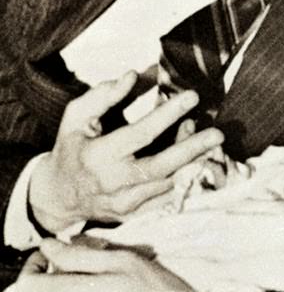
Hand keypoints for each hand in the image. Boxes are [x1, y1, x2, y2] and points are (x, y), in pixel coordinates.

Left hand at [17, 238, 229, 291]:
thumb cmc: (153, 291)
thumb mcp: (119, 260)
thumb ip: (79, 254)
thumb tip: (49, 246)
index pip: (26, 284)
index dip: (33, 262)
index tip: (54, 246)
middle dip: (51, 269)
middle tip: (81, 250)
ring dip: (67, 280)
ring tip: (102, 264)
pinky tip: (109, 283)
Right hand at [29, 72, 223, 232]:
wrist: (58, 196)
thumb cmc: (71, 149)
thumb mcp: (76, 118)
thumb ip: (103, 96)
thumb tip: (133, 76)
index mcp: (98, 156)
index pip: (141, 134)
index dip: (168, 114)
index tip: (192, 96)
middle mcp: (113, 183)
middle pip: (161, 167)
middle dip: (192, 149)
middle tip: (218, 134)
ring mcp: (125, 204)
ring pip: (168, 184)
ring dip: (192, 161)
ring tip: (209, 140)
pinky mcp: (134, 215)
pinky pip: (167, 199)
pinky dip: (185, 180)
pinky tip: (198, 161)